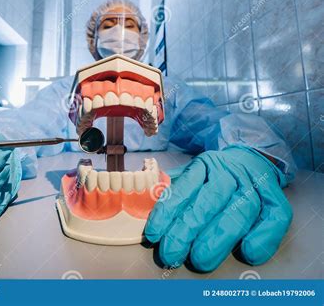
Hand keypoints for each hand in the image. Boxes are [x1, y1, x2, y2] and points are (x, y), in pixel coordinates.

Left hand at [145, 145, 292, 271]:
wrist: (251, 159)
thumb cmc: (214, 175)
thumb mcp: (190, 173)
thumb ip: (170, 186)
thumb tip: (145, 199)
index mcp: (204, 165)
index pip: (183, 188)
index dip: (167, 212)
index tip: (154, 235)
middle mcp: (229, 173)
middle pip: (208, 202)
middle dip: (187, 231)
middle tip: (171, 254)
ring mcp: (253, 185)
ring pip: (238, 212)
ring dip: (219, 239)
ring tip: (199, 259)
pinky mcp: (275, 198)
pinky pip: (274, 217)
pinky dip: (264, 236)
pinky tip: (248, 252)